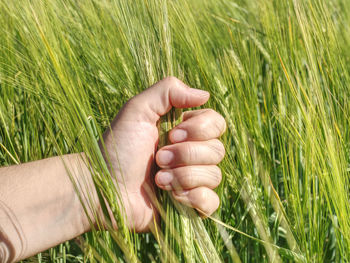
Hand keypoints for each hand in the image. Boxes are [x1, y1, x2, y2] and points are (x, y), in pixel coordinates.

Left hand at [101, 77, 225, 231]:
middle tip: (158, 158)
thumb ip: (168, 91)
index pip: (216, 123)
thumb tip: (205, 94)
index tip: (172, 134)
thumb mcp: (137, 109)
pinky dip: (194, 198)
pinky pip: (211, 202)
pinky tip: (173, 196)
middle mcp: (191, 154)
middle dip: (186, 154)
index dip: (201, 129)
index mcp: (183, 131)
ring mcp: (191, 181)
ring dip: (183, 176)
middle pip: (217, 150)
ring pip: (215, 175)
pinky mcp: (189, 205)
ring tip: (158, 178)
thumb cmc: (117, 147)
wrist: (103, 187)